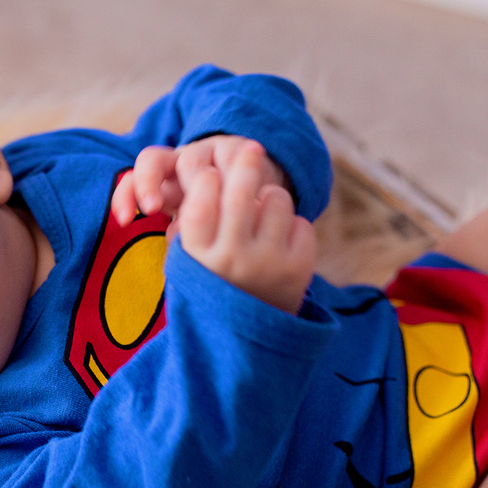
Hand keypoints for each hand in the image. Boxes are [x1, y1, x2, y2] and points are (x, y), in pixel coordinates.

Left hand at [111, 136, 287, 227]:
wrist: (266, 195)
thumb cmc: (226, 219)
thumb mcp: (201, 232)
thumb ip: (185, 235)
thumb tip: (176, 246)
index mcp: (164, 186)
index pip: (132, 183)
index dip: (124, 196)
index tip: (124, 220)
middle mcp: (179, 166)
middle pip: (149, 160)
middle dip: (146, 183)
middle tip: (152, 208)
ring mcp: (207, 152)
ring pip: (189, 161)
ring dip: (198, 187)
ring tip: (216, 211)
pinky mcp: (237, 148)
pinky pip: (229, 160)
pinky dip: (234, 181)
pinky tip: (246, 201)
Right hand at [175, 141, 314, 313]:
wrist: (243, 340)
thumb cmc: (211, 284)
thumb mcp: (187, 260)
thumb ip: (192, 222)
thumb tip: (205, 172)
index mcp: (198, 255)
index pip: (201, 198)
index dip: (207, 178)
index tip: (210, 172)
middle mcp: (232, 259)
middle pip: (241, 191)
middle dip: (246, 162)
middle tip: (250, 147)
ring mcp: (267, 264)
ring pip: (275, 200)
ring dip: (269, 198)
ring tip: (262, 213)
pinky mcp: (298, 269)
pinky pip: (300, 223)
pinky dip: (291, 226)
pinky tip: (280, 241)